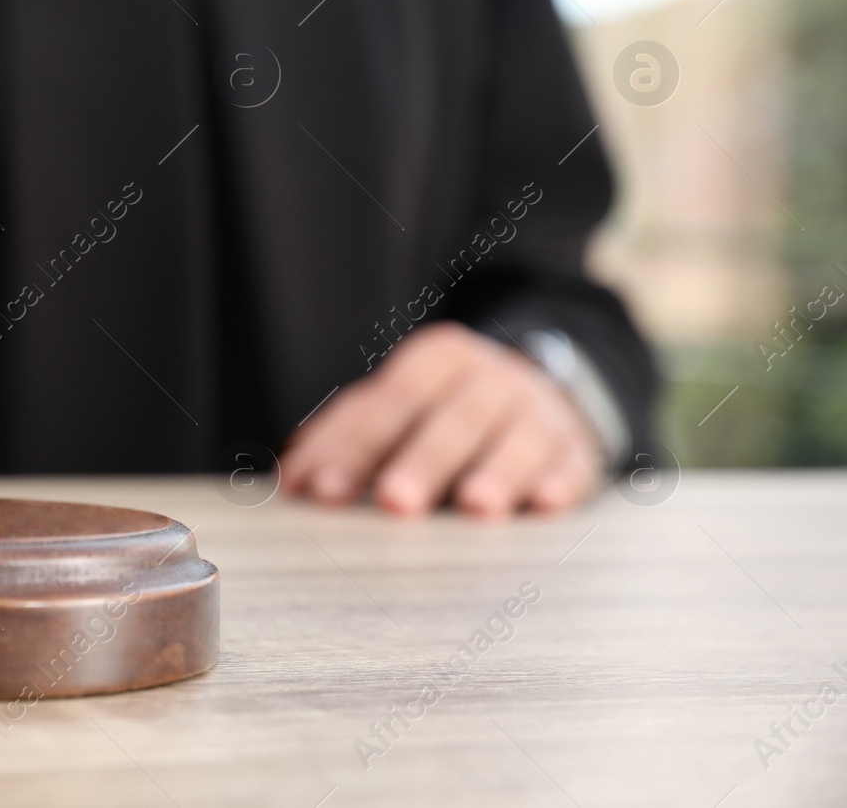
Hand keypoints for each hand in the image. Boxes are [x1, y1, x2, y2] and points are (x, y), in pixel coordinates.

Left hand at [280, 322, 603, 516]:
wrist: (542, 393)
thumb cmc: (445, 410)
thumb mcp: (397, 407)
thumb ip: (343, 438)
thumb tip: (292, 481)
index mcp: (436, 360)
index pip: (388, 401)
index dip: (353, 446)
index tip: (322, 490)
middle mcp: (490, 378)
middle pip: (451, 419)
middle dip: (421, 462)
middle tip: (393, 502)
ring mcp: (538, 412)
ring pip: (516, 439)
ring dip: (495, 472)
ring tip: (474, 506)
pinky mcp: (576, 449)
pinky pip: (572, 463)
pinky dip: (558, 482)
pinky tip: (543, 503)